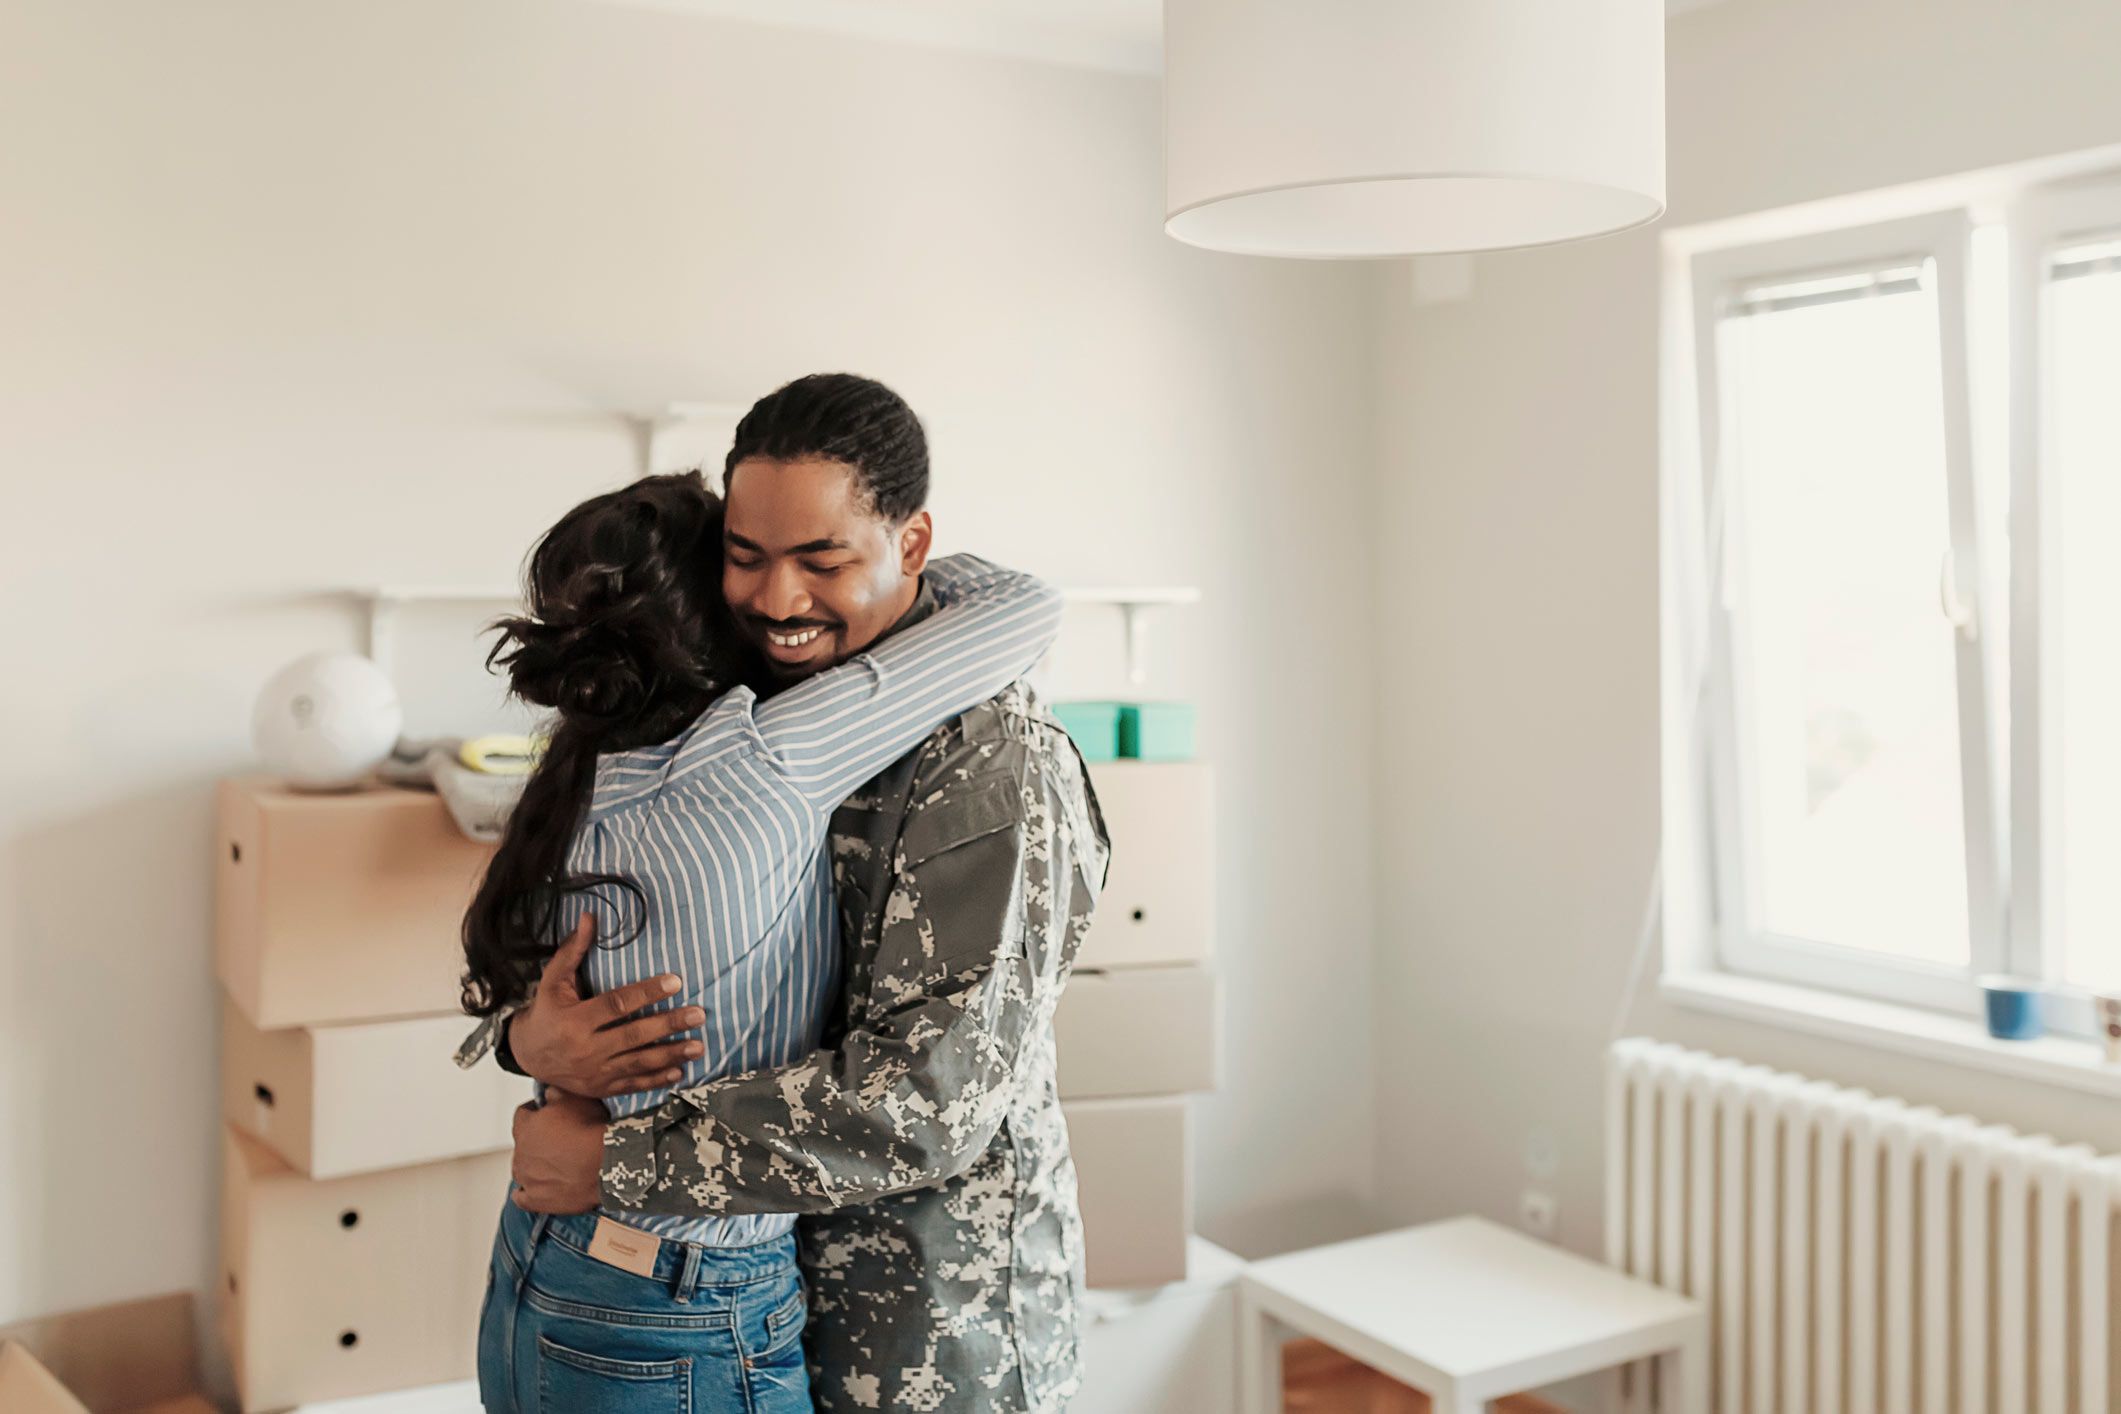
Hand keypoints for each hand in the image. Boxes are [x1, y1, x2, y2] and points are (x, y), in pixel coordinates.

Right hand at [508, 916, 705, 1097]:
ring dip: (671, 1055)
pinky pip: (632, 1085)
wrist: (527, 1054)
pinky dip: (657, 1081)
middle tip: (698, 1014)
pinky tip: (680, 1071)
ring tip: (699, 1045)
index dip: (647, 992)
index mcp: (575, 1020)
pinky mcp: (600, 1088)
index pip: (617, 1004)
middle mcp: (586, 1048)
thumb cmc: (546, 1011)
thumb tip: (589, 917)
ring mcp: (594, 1072)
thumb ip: (573, 951)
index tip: (676, 981)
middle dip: (668, 1025)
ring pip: (638, 1063)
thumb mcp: (553, 980)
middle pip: (633, 1036)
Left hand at [510, 1090, 607, 1213]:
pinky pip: (522, 1197)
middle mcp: (521, 1152)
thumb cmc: (592, 1131)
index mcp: (526, 1126)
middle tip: (560, 1139)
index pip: (523, 1114)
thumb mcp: (575, 1097)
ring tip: (558, 1162)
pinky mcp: (535, 1199)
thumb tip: (547, 1091)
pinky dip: (528, 1192)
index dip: (537, 1112)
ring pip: (523, 1168)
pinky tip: (541, 1187)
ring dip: (535, 1164)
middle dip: (538, 1140)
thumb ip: (554, 1092)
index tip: (547, 1112)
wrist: (606, 1164)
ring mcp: (527, 1178)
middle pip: (523, 1143)